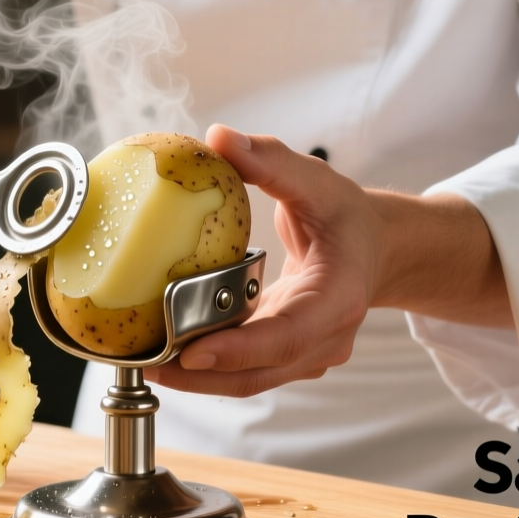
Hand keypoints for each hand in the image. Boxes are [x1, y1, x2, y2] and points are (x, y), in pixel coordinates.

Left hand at [145, 125, 510, 397]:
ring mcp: (306, 355)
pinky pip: (243, 370)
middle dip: (201, 374)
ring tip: (143, 359)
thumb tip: (218, 137)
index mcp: (339, 299)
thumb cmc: (348, 217)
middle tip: (146, 362)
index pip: (289, 335)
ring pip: (247, 380)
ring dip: (196, 378)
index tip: (192, 352)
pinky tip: (163, 350)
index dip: (240, 349)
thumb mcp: (317, 182)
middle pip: (259, 372)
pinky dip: (205, 366)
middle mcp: (325, 339)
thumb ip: (270, 161)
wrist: (375, 249)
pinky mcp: (284, 357)